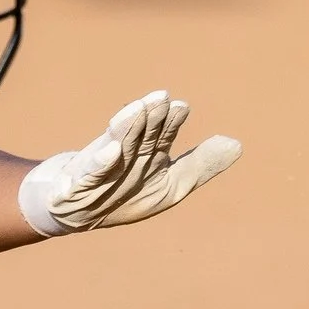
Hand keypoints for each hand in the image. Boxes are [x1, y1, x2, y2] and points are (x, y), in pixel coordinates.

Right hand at [16, 91, 241, 236]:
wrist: (70, 210)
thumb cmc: (124, 195)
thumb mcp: (171, 185)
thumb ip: (201, 165)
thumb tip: (237, 144)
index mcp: (146, 154)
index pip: (161, 134)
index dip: (171, 122)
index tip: (181, 106)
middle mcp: (123, 156)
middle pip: (139, 135)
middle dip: (151, 118)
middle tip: (161, 99)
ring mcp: (97, 168)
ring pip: (115, 144)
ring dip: (127, 127)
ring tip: (138, 110)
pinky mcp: (73, 185)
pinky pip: (88, 173)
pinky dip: (99, 163)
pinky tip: (109, 152)